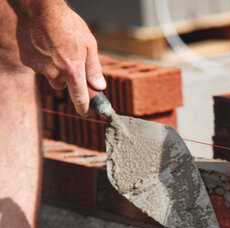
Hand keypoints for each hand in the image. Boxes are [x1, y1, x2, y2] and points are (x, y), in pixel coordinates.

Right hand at [10, 0, 105, 114]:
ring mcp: (40, 68)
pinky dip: (43, 60)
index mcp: (73, 71)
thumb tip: (99, 87)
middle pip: (63, 86)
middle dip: (67, 79)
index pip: (79, 97)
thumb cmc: (68, 24)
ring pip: (50, 76)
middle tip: (69, 61)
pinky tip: (45, 45)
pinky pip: (38, 66)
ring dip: (55, 69)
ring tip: (57, 49)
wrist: (40, 9)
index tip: (85, 113)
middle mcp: (55, 73)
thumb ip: (94, 69)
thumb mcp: (89, 45)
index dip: (83, 108)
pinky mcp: (28, 61)